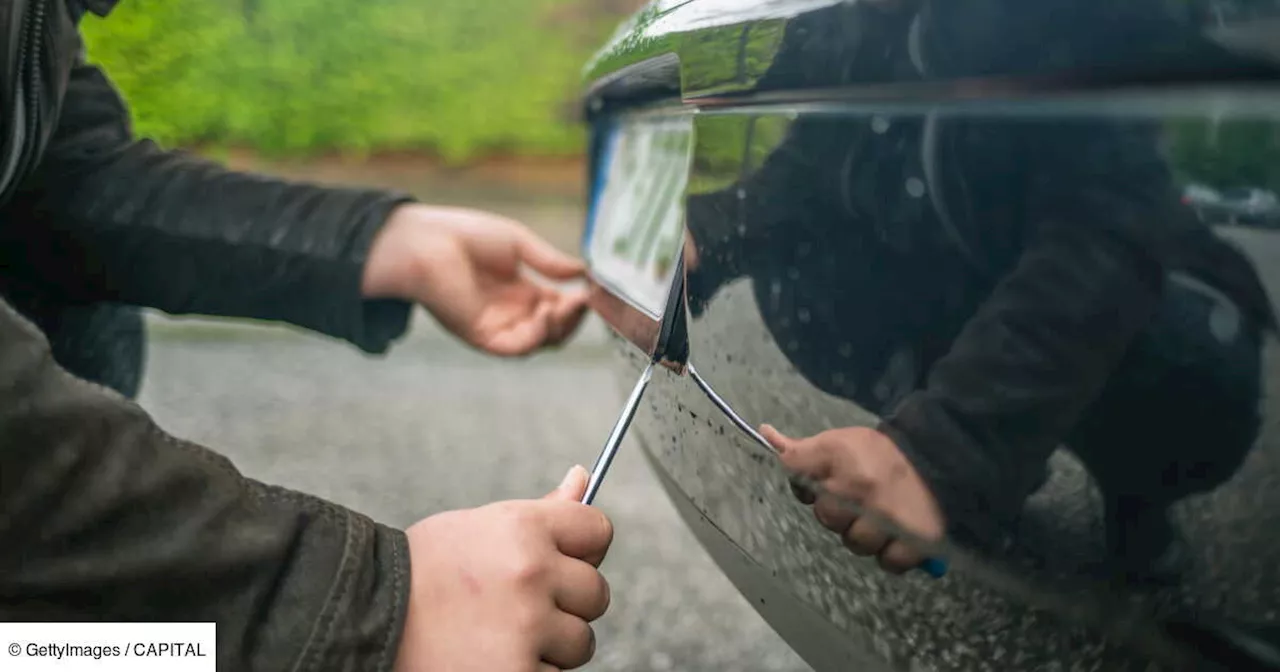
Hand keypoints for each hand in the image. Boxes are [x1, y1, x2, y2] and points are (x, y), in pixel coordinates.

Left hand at [363, 204, 589, 355]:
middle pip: (555, 330)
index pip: (558, 308)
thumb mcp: (519, 244)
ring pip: (541, 342)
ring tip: (568, 306)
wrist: (425, 242)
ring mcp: (498, 326)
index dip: (578, 302)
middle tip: (585, 300)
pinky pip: (517, 348)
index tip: (593, 289)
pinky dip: (537, 336)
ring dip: (561, 327)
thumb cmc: (464, 235)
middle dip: (574, 318)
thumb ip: (550, 262)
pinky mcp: (482, 336)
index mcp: (520, 291)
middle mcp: (511, 313)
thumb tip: (583, 272)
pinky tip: (544, 314)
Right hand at [394, 466, 612, 671]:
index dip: (582, 549)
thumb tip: (584, 477)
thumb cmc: (426, 571)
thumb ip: (541, 512)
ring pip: (581, 641)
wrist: (368, 619)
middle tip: (516, 605)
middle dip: (566, 602)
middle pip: (596, 592)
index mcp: (524, 528)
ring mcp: (527, 627)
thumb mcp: (480, 526)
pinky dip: (530, 670)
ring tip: (500, 634)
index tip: (561, 562)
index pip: (598, 530)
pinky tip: (491, 657)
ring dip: (551, 643)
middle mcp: (531, 573)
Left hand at [760, 425, 943, 574]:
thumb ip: (803, 449)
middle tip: (860, 500)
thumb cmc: (880, 452)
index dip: (806, 484)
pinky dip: (891, 554)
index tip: (822, 482)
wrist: (939, 456)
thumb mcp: (841, 441)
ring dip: (865, 535)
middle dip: (838, 512)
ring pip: (856, 544)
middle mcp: (859, 489)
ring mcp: (887, 518)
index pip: (795, 471)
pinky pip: (888, 562)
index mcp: (839, 457)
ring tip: (880, 518)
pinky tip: (897, 536)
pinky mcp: (915, 540)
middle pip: (827, 518)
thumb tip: (765, 433)